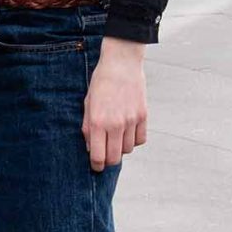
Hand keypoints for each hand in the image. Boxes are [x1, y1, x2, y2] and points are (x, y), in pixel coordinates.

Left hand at [83, 38, 146, 171]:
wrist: (121, 64)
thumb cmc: (100, 83)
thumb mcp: (87, 104)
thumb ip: (88, 128)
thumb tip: (90, 148)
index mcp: (99, 122)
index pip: (98, 156)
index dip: (96, 165)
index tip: (95, 167)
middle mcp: (116, 124)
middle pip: (115, 157)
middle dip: (108, 161)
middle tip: (104, 157)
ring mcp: (132, 121)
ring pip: (128, 149)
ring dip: (121, 149)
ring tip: (114, 139)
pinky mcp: (143, 116)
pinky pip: (141, 139)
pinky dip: (134, 140)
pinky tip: (127, 133)